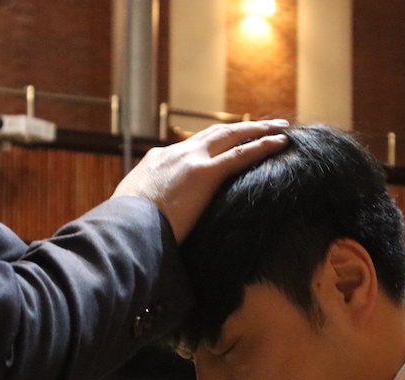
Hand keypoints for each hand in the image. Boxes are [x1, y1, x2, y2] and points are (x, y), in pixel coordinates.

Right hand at [112, 119, 288, 241]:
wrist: (124, 227)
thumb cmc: (126, 229)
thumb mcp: (132, 212)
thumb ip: (146, 208)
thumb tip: (149, 222)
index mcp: (156, 161)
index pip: (189, 147)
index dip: (212, 144)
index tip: (226, 143)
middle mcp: (174, 153)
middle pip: (214, 134)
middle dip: (239, 128)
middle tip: (262, 125)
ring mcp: (190, 160)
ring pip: (231, 136)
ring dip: (257, 130)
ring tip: (278, 128)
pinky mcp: (204, 174)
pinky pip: (240, 155)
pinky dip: (262, 146)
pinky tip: (280, 143)